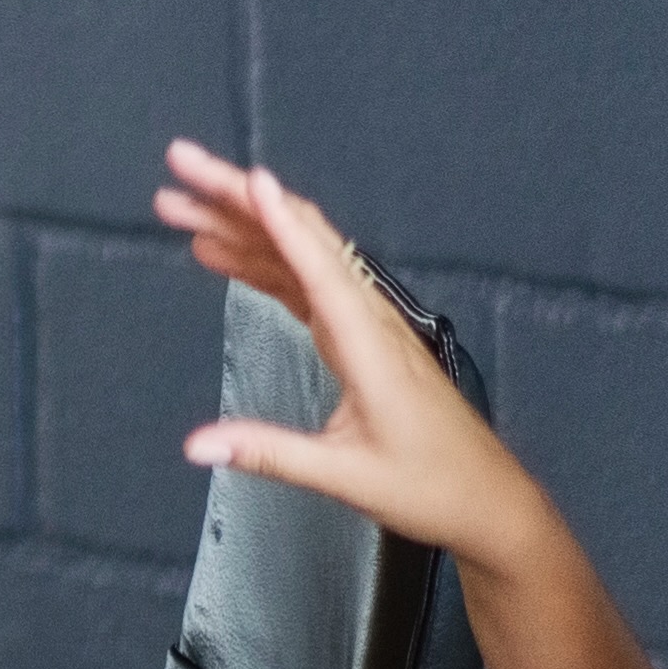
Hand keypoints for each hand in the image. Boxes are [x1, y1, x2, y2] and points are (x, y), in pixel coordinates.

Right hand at [146, 143, 558, 573]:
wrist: (487, 500)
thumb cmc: (429, 486)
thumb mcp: (345, 476)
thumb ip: (268, 452)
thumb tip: (196, 445)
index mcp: (368, 343)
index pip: (319, 266)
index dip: (280, 220)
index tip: (246, 177)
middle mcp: (368, 320)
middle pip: (300, 241)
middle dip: (237, 200)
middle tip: (180, 168)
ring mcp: (364, 326)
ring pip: (297, 257)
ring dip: (240, 226)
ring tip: (180, 207)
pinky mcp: (359, 339)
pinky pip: (304, 285)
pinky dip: (262, 263)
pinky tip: (226, 254)